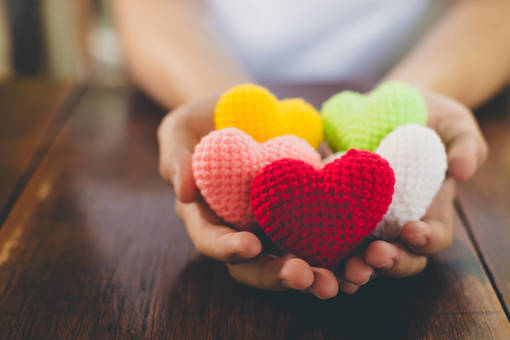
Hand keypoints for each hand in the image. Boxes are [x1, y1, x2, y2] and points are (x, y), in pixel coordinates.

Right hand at [158, 96, 338, 298]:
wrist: (243, 109)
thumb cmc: (202, 120)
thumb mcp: (179, 130)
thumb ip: (176, 159)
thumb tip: (185, 192)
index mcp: (209, 216)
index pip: (212, 240)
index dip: (227, 248)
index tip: (249, 246)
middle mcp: (242, 227)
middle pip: (256, 263)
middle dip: (279, 274)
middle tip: (304, 277)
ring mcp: (275, 221)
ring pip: (294, 256)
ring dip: (318, 272)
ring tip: (342, 280)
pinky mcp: (306, 208)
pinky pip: (324, 232)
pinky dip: (343, 246)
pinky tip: (365, 253)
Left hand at [339, 89, 487, 293]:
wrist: (387, 106)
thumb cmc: (429, 118)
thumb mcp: (454, 125)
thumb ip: (466, 145)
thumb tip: (463, 170)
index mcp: (429, 210)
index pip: (433, 237)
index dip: (425, 240)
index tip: (412, 231)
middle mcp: (396, 223)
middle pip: (397, 257)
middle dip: (387, 262)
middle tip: (372, 256)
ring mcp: (365, 220)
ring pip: (362, 255)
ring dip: (355, 266)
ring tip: (345, 268)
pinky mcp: (336, 209)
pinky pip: (330, 234)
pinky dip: (324, 247)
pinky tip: (313, 251)